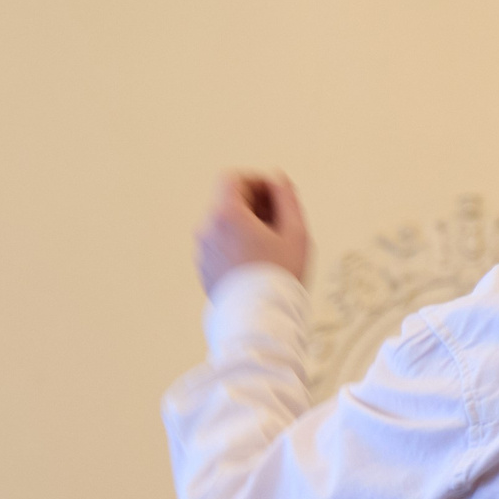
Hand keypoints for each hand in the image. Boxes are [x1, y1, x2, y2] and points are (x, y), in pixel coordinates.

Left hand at [195, 170, 312, 295]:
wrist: (260, 319)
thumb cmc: (279, 278)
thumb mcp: (296, 232)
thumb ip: (286, 197)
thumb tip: (278, 180)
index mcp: (226, 215)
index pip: (233, 178)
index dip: (256, 181)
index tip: (274, 195)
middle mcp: (208, 229)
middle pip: (228, 201)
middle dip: (254, 204)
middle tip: (279, 220)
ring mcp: (203, 250)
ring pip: (224, 224)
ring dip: (245, 225)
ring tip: (270, 244)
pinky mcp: (204, 268)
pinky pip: (219, 244)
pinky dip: (235, 243)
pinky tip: (257, 260)